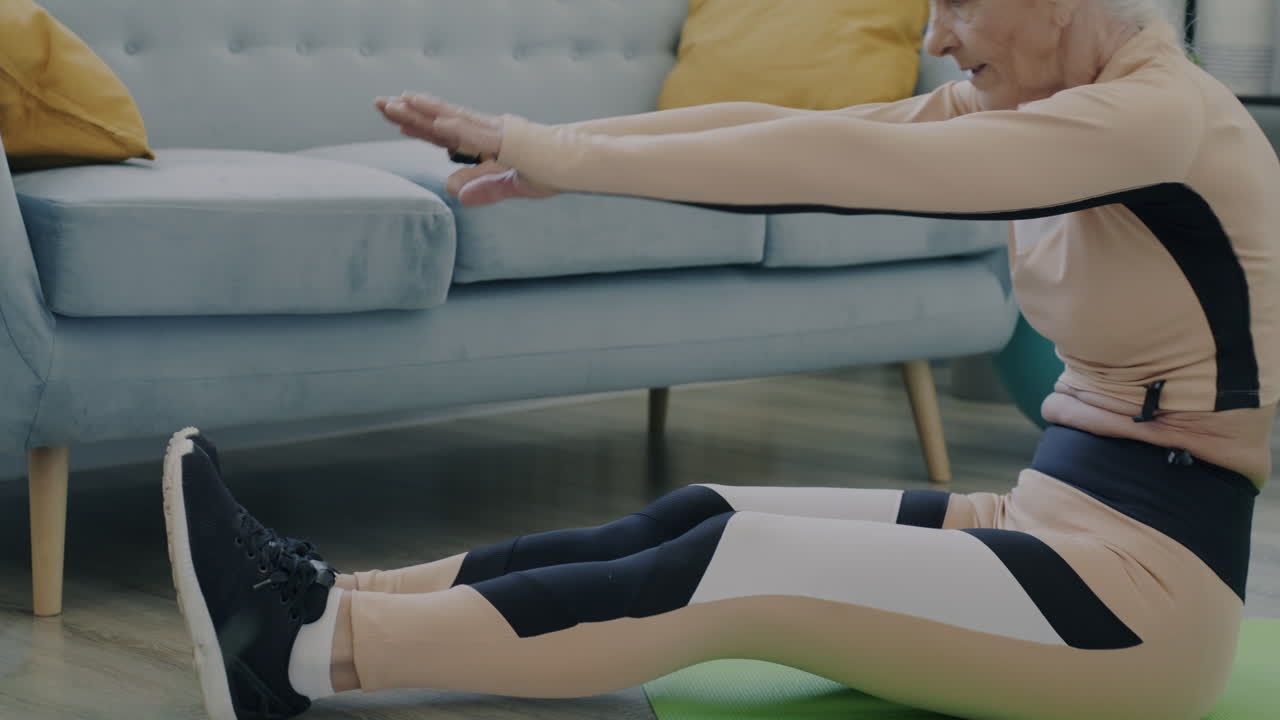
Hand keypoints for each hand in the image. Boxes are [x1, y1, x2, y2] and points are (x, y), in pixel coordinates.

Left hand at [375, 92, 556, 205]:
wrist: (582, 163)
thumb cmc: (552, 170)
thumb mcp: (514, 186)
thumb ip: (486, 189)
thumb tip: (456, 194)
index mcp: (486, 141)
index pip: (445, 133)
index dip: (418, 125)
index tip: (392, 117)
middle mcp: (488, 131)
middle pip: (441, 120)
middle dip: (410, 112)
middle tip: (378, 102)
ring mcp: (498, 133)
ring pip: (456, 120)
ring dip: (428, 112)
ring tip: (400, 103)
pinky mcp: (511, 141)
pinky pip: (480, 134)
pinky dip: (459, 127)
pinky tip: (439, 121)